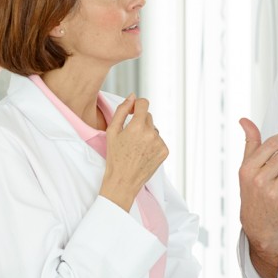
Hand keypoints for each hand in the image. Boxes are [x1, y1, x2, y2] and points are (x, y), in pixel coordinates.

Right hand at [100, 95, 167, 210]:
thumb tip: (132, 97)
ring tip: (136, 148)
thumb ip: (121, 110)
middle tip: (130, 136)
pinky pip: (159, 140)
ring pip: (154, 129)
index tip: (132, 111)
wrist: (123, 181)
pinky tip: (143, 153)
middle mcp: (151, 133)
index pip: (144, 103)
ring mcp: (159, 143)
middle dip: (140, 122)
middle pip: (148, 117)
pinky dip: (152, 144)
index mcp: (137, 127)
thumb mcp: (112, 132)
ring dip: (147, 134)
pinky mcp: (164, 151)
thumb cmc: (115, 156)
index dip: (137, 105)